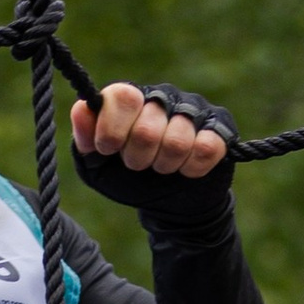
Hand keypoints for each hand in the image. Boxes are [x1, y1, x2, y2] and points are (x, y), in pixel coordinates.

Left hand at [69, 81, 236, 213]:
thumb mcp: (97, 167)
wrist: (169, 206)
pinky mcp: (221, 128)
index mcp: (130, 99)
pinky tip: (187, 170)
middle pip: (146, 128)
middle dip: (138, 159)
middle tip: (138, 165)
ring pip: (178, 141)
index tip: (108, 150)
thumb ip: (85, 140)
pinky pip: (206, 147)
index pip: (122, 96)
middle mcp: (162, 96)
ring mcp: (194, 109)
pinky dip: (192, 169)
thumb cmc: (129, 179)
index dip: (112, 130)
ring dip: (165, 166)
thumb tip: (81, 109)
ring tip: (162, 167)